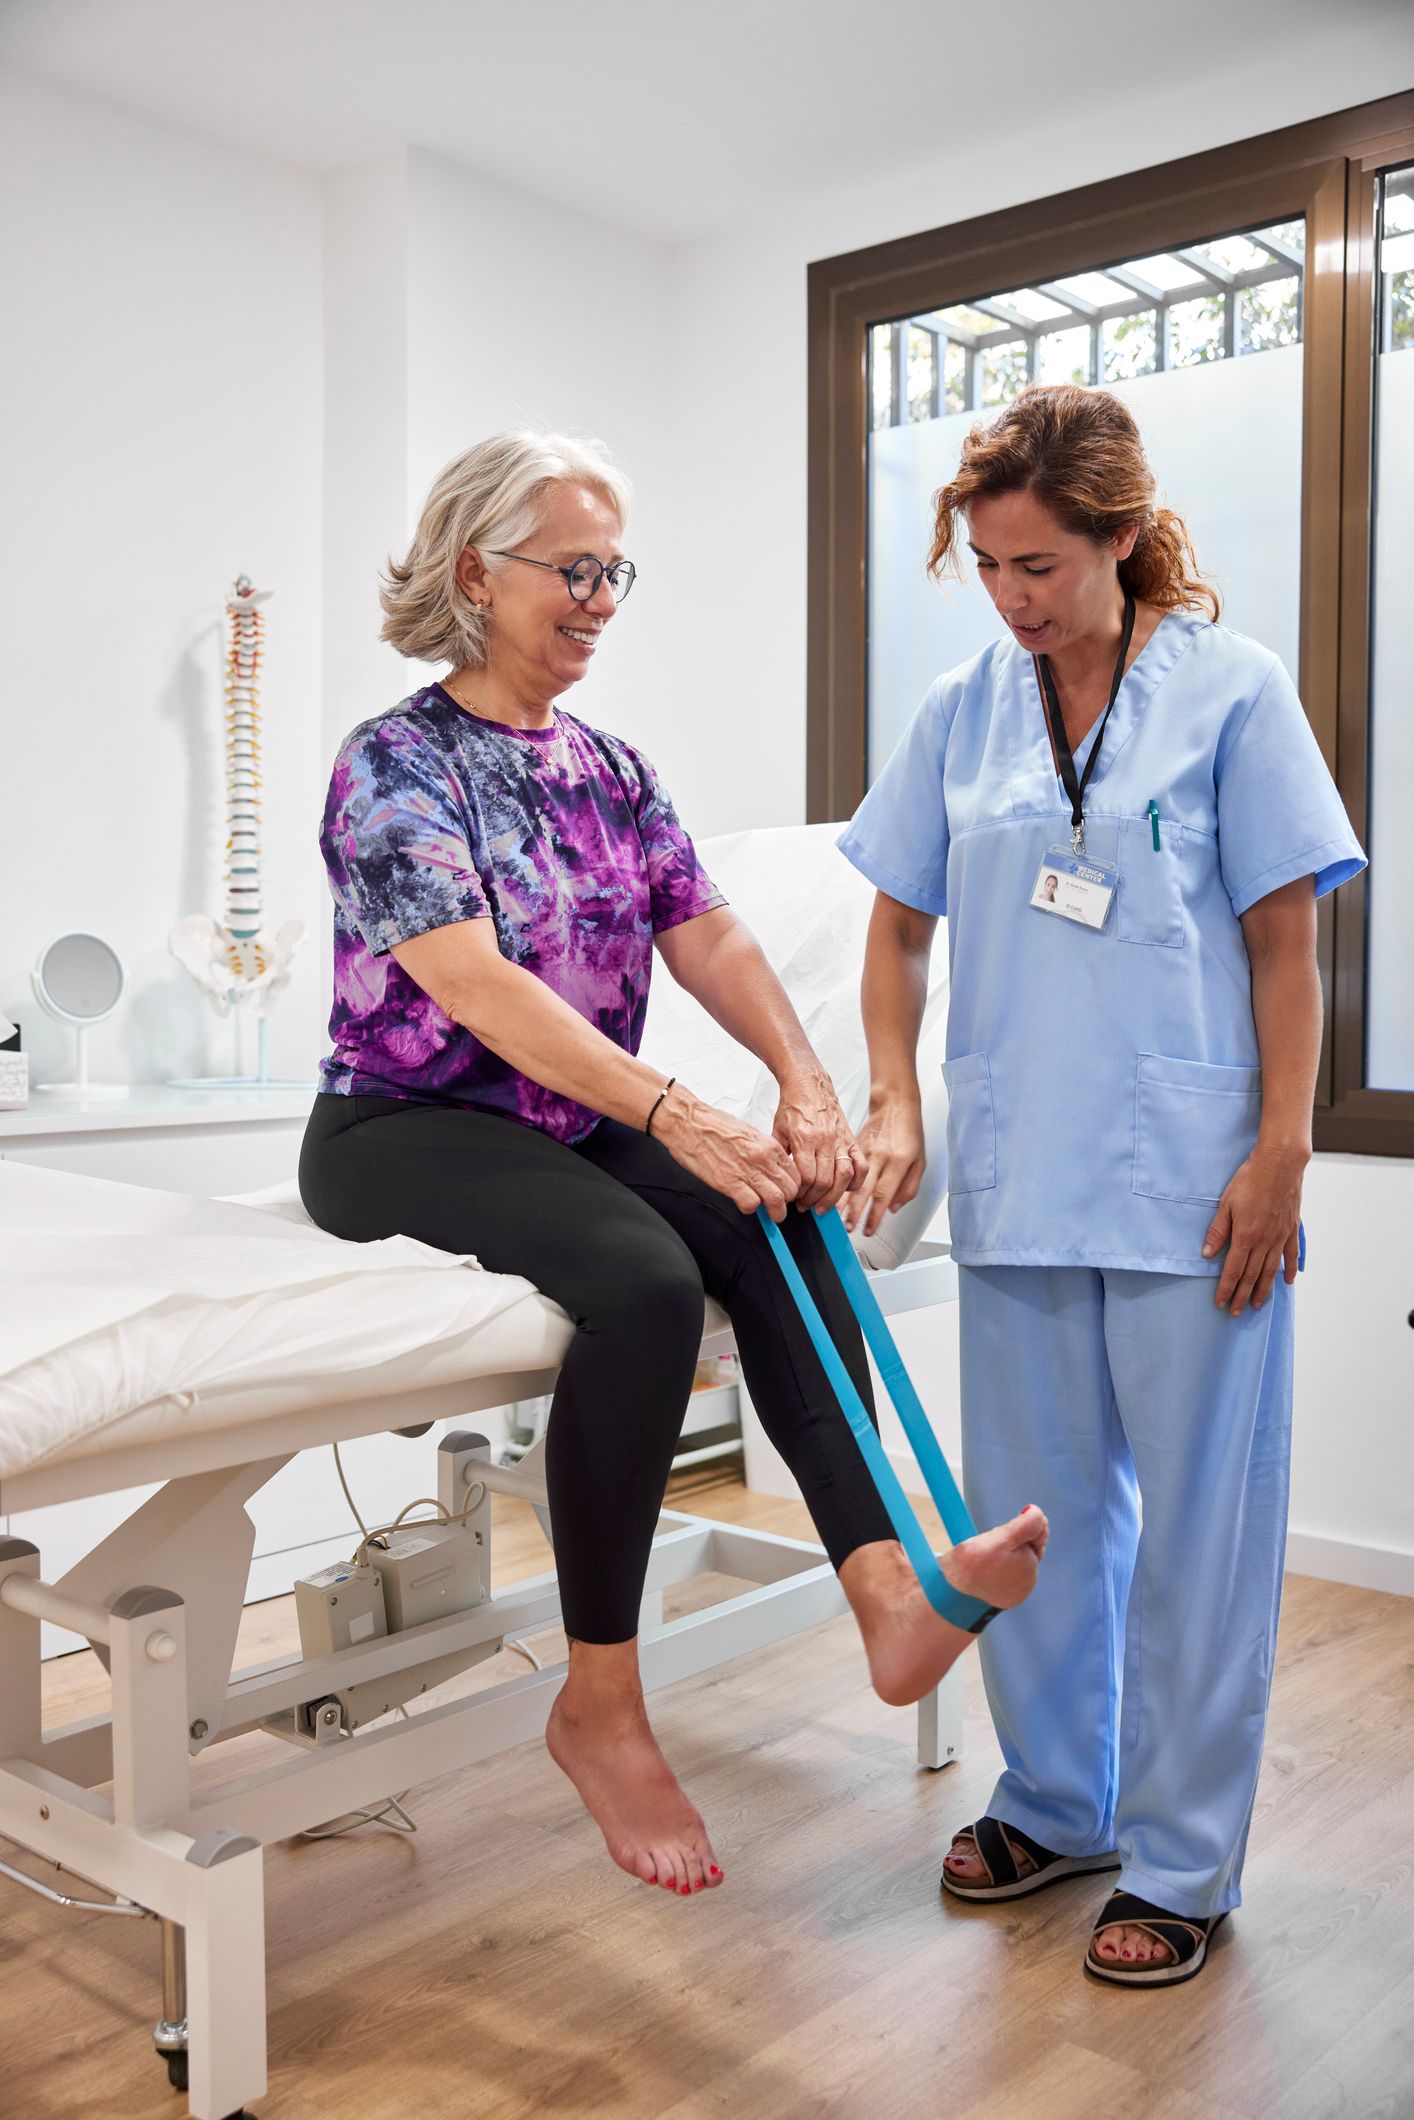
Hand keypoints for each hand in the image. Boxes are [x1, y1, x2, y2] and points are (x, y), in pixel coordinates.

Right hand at [655, 1090, 801, 1220]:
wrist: (688, 1122)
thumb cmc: (713, 1125)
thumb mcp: (748, 1133)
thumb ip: (763, 1151)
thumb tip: (770, 1168)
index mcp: (768, 1145)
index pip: (795, 1173)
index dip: (793, 1186)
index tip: (788, 1192)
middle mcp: (762, 1158)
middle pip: (790, 1189)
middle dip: (787, 1201)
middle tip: (780, 1205)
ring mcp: (746, 1171)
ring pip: (776, 1200)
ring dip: (776, 1212)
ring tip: (772, 1215)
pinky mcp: (729, 1182)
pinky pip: (751, 1205)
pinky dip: (751, 1209)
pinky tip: (745, 1204)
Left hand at [772, 1066, 865, 1212]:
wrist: (809, 1084)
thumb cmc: (793, 1105)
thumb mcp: (778, 1130)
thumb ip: (779, 1155)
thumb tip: (778, 1179)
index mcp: (804, 1138)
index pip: (806, 1177)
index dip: (799, 1193)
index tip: (794, 1198)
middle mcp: (825, 1140)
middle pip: (824, 1181)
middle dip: (813, 1199)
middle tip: (805, 1205)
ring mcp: (840, 1140)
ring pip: (843, 1176)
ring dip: (834, 1196)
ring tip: (823, 1205)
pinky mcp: (851, 1139)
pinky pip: (861, 1164)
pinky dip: (857, 1180)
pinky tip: (848, 1189)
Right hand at [841, 1092, 925, 1238]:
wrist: (895, 1105)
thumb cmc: (909, 1133)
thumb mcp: (920, 1162)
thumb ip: (909, 1188)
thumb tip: (893, 1208)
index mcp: (898, 1162)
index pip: (884, 1195)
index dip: (874, 1216)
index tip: (868, 1229)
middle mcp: (880, 1157)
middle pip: (863, 1190)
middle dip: (854, 1213)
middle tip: (848, 1228)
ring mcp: (864, 1151)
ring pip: (850, 1180)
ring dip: (841, 1200)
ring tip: (834, 1215)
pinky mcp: (854, 1146)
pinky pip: (845, 1168)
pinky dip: (837, 1183)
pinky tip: (830, 1194)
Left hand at [1203, 1145, 1306, 1314]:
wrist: (1279, 1165)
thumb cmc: (1250, 1180)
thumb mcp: (1226, 1203)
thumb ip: (1218, 1230)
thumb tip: (1207, 1253)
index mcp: (1246, 1236)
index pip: (1233, 1270)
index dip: (1226, 1289)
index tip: (1221, 1303)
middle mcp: (1264, 1241)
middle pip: (1252, 1276)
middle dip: (1242, 1295)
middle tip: (1237, 1312)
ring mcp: (1280, 1237)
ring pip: (1271, 1271)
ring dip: (1263, 1289)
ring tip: (1257, 1304)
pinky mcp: (1291, 1229)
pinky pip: (1291, 1255)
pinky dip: (1289, 1270)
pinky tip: (1286, 1281)